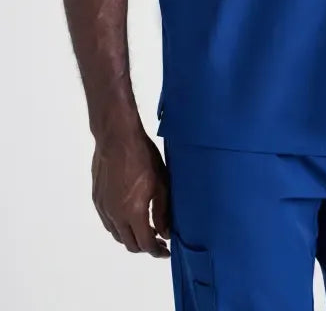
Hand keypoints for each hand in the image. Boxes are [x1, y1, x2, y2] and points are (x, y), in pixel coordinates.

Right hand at [91, 129, 170, 255]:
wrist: (117, 138)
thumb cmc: (143, 157)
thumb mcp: (161, 183)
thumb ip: (163, 212)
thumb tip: (166, 232)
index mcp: (133, 213)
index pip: (145, 244)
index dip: (157, 251)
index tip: (166, 250)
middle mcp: (115, 215)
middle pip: (129, 244)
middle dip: (144, 246)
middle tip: (158, 240)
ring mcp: (103, 208)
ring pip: (116, 234)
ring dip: (131, 236)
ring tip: (145, 228)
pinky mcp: (96, 199)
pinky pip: (108, 221)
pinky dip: (119, 225)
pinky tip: (128, 216)